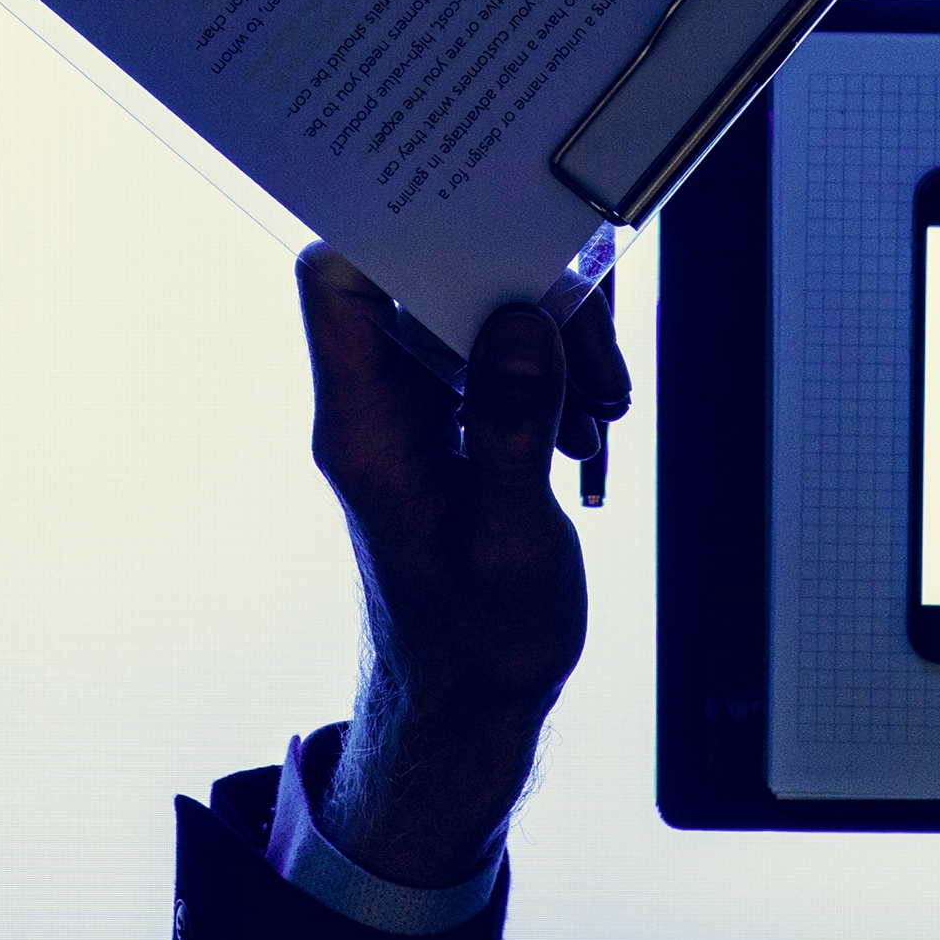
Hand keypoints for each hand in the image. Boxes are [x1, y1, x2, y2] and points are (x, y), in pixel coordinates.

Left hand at [295, 250, 607, 884]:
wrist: (472, 702)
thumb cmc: (477, 644)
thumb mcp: (508, 541)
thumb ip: (510, 425)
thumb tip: (521, 320)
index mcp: (361, 426)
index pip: (338, 284)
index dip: (399, 238)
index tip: (492, 240)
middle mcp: (377, 406)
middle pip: (425, 283)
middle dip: (519, 294)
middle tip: (593, 354)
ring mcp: (414, 412)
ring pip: (473, 316)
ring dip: (551, 338)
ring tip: (602, 403)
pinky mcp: (454, 423)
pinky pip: (497, 355)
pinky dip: (552, 371)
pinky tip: (589, 422)